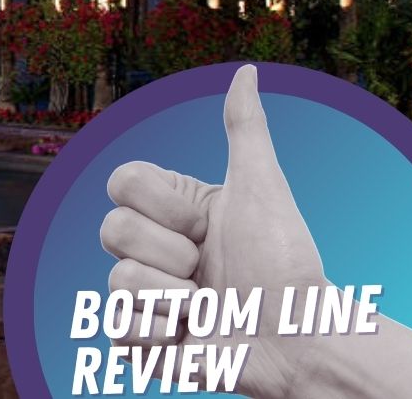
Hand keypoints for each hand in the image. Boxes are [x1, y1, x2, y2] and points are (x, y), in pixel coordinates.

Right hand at [101, 64, 324, 397]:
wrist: (300, 340)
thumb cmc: (287, 264)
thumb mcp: (263, 189)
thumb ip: (245, 129)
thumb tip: (246, 71)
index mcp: (174, 210)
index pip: (122, 183)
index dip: (162, 206)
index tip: (205, 224)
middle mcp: (153, 249)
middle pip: (112, 230)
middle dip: (170, 256)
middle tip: (208, 270)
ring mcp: (144, 296)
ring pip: (117, 283)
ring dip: (173, 301)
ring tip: (209, 310)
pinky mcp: (142, 340)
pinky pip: (118, 330)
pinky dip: (160, 337)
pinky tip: (193, 338)